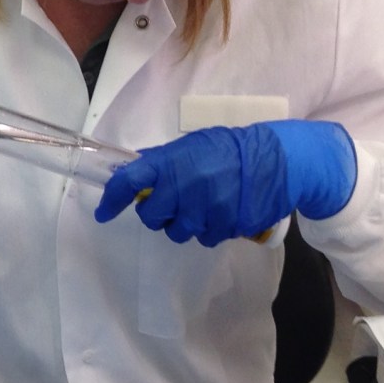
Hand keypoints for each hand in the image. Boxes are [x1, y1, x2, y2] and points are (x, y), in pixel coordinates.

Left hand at [93, 121, 355, 246]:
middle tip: (172, 202)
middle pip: (151, 217)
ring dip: (184, 222)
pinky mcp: (224, 227)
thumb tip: (138, 166)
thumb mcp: (195, 144)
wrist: (280, 159)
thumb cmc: (233, 148)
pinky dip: (208, 228)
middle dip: (156, 213)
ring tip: (202, 205)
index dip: (112, 200)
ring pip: (178, 232)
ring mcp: (205, 210)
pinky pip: (205, 237)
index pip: (130, 181)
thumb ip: (165, 158)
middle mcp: (184, 187)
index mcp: (172, 162)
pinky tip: (221, 212)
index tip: (103, 213)